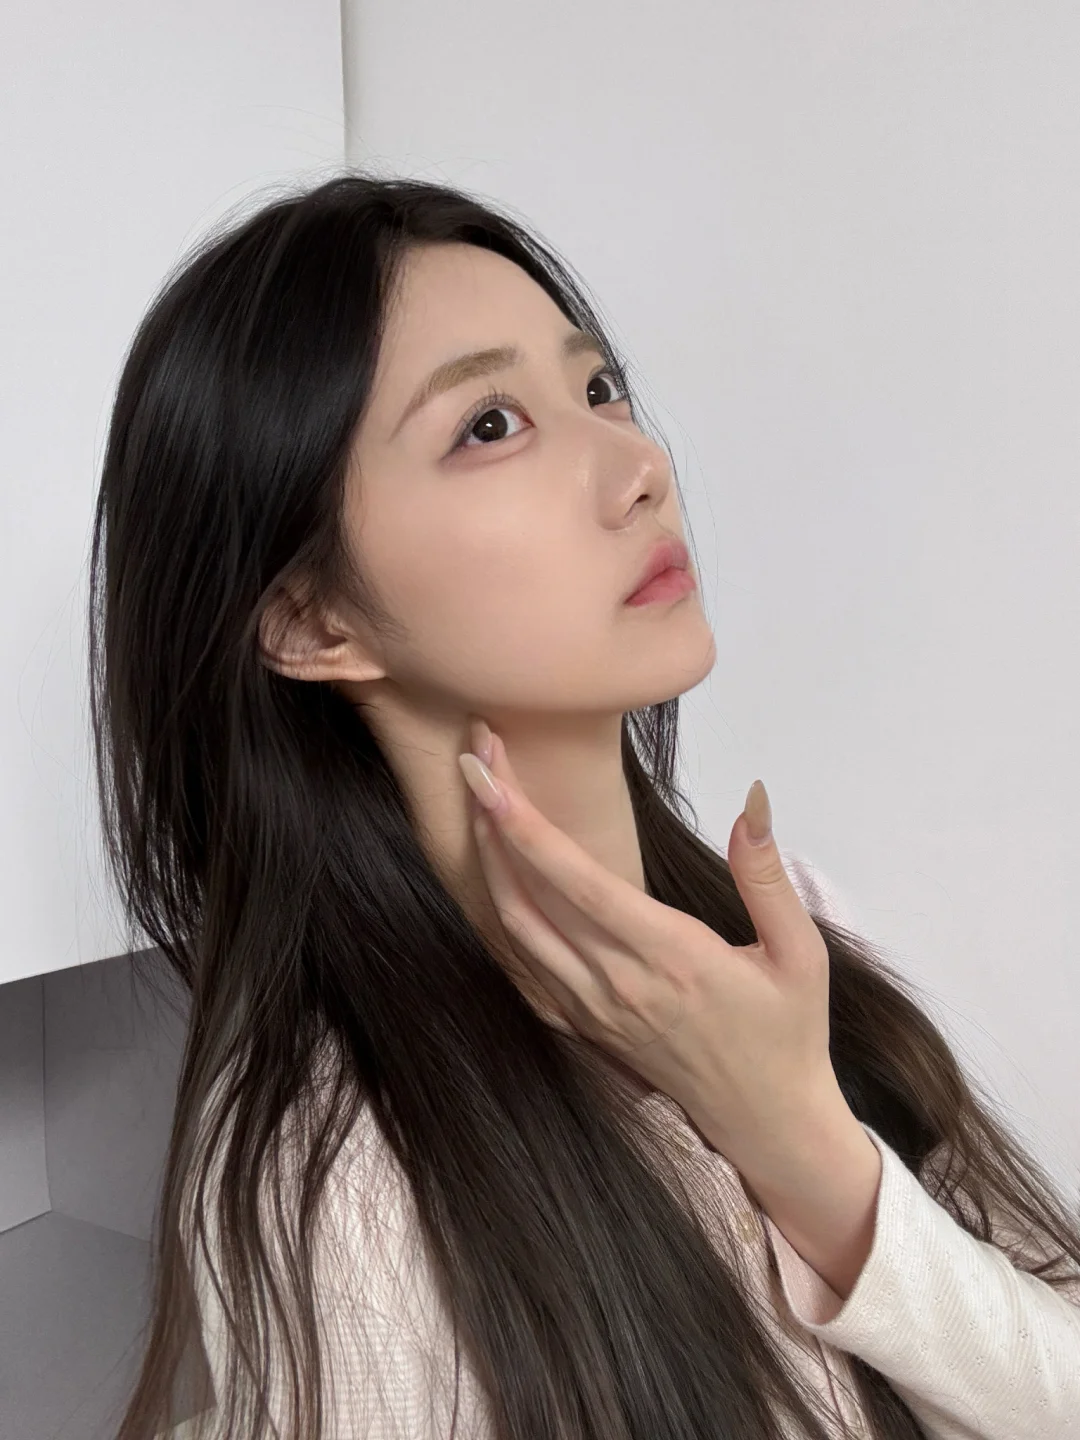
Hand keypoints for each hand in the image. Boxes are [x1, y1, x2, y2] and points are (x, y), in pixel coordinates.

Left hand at [457, 717, 856, 1186]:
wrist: (767, 1121)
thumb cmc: (788, 1031)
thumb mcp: (801, 953)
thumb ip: (769, 877)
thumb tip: (754, 800)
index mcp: (669, 955)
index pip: (576, 880)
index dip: (523, 822)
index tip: (488, 767)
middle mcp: (617, 983)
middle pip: (528, 893)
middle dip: (491, 819)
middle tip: (473, 755)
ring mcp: (592, 1009)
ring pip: (515, 928)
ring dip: (487, 860)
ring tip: (478, 799)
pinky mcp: (583, 1026)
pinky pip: (523, 967)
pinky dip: (498, 916)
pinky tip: (491, 875)